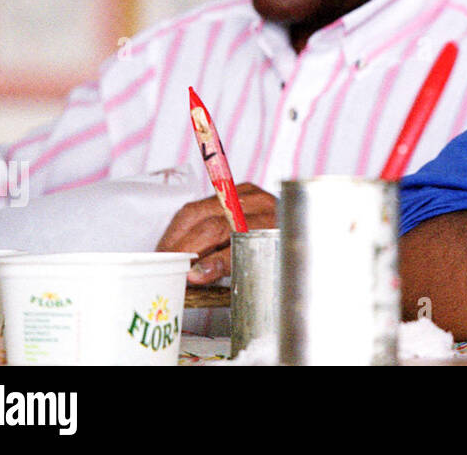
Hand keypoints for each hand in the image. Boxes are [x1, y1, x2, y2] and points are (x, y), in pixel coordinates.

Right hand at [156, 183, 275, 284]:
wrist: (300, 233)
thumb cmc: (280, 251)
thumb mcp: (263, 266)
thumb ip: (229, 267)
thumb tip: (196, 275)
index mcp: (271, 224)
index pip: (229, 236)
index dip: (203, 256)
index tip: (186, 275)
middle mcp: (260, 204)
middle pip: (210, 221)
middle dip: (182, 246)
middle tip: (166, 267)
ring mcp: (248, 194)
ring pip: (198, 210)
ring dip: (177, 235)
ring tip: (166, 257)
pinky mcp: (237, 191)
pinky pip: (200, 206)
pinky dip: (184, 226)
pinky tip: (176, 242)